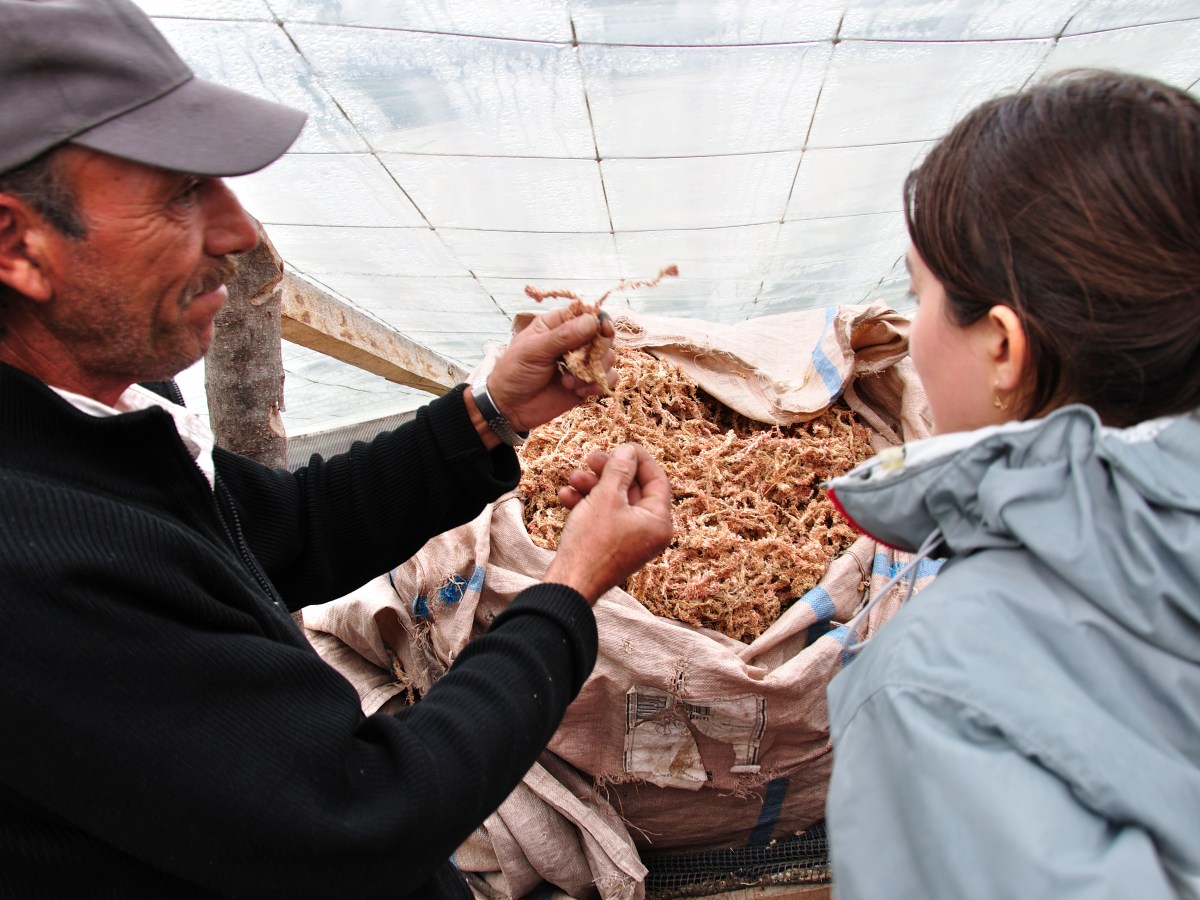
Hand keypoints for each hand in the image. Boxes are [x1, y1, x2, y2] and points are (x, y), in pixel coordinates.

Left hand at [484, 307, 616, 432]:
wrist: (510, 408)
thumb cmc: (514, 373)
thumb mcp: (533, 351)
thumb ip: (562, 336)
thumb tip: (592, 321)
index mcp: (557, 324)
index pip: (586, 313)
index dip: (598, 320)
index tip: (603, 330)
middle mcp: (573, 340)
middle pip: (603, 335)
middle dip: (597, 350)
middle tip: (580, 363)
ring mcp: (582, 362)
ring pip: (608, 357)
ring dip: (594, 370)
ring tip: (569, 382)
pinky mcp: (587, 382)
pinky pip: (608, 378)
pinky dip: (598, 384)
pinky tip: (579, 391)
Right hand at [544, 444, 673, 604]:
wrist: (569, 584)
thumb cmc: (592, 543)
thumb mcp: (606, 497)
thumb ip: (619, 470)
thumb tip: (628, 452)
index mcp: (659, 522)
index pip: (657, 480)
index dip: (640, 459)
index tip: (622, 446)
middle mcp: (648, 532)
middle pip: (633, 490)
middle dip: (609, 472)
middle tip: (591, 459)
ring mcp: (630, 541)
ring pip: (614, 502)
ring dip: (593, 487)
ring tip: (573, 479)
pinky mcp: (610, 546)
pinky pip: (603, 518)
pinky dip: (587, 505)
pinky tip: (566, 497)